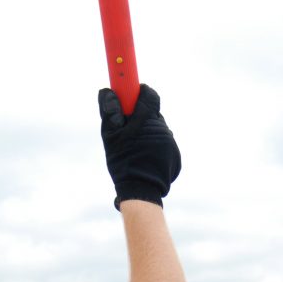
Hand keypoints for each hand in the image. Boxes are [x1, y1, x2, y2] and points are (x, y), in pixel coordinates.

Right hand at [98, 85, 180, 209]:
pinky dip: (154, 147)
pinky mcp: (175, 154)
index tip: (132, 93)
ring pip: (157, 129)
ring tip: (135, 149)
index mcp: (146, 120)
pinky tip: (144, 158)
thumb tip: (108, 91)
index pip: (149, 94)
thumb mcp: (111, 137)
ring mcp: (170, 141)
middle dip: (140, 117)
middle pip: (152, 113)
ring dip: (147, 133)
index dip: (140, 91)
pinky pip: (163, 143)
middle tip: (127, 129)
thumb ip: (110, 111)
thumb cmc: (123, 162)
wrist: (142, 190)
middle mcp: (162, 128)